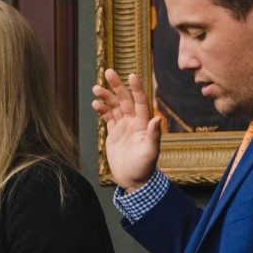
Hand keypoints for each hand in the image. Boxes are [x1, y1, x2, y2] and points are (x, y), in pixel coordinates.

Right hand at [92, 71, 161, 191]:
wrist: (133, 180)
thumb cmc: (144, 168)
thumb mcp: (150, 153)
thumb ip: (153, 135)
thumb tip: (157, 119)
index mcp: (143, 124)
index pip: (140, 101)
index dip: (136, 89)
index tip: (131, 75)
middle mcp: (134, 122)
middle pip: (125, 99)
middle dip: (116, 86)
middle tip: (108, 72)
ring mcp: (123, 126)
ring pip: (114, 106)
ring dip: (105, 97)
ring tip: (95, 88)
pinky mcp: (114, 133)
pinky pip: (107, 117)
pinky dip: (101, 109)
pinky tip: (95, 103)